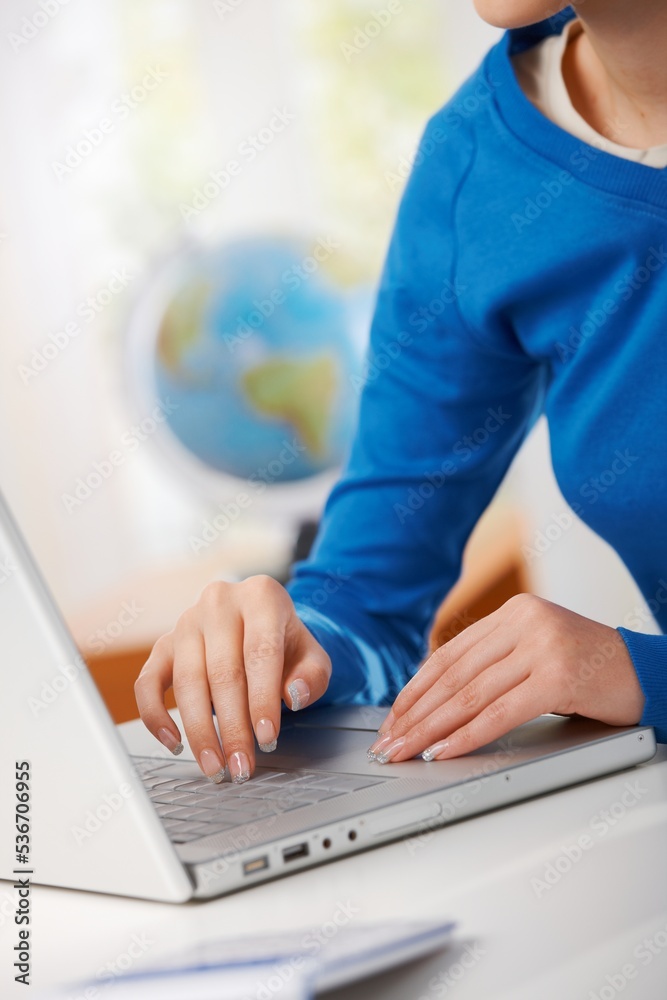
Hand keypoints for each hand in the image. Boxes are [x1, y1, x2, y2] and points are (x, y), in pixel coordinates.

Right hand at [134, 576, 330, 781]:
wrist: (259, 623)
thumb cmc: (284, 641)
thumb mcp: (312, 654)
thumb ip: (313, 675)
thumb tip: (293, 696)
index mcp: (261, 596)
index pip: (260, 652)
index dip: (263, 699)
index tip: (267, 738)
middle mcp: (219, 603)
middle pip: (222, 671)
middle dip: (232, 726)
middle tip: (241, 764)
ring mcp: (186, 622)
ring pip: (187, 681)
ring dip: (199, 731)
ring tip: (215, 765)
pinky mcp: (163, 645)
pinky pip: (148, 682)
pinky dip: (155, 716)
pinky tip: (174, 743)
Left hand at [367, 594, 644, 762]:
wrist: (647, 672)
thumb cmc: (589, 668)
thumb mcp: (536, 650)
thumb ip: (494, 661)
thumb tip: (436, 699)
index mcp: (513, 612)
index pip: (448, 655)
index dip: (414, 691)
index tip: (392, 719)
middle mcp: (524, 622)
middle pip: (452, 676)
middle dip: (414, 715)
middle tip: (388, 743)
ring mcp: (540, 647)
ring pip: (469, 696)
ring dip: (431, 730)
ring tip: (406, 752)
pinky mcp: (556, 678)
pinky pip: (499, 714)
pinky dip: (466, 737)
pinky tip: (443, 752)